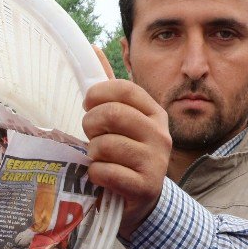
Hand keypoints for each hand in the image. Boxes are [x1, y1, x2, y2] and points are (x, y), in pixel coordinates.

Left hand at [82, 78, 171, 238]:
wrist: (142, 200)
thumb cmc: (127, 155)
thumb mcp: (123, 121)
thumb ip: (109, 89)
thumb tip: (93, 48)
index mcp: (153, 113)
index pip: (124, 88)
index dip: (98, 94)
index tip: (88, 105)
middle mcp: (159, 134)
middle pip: (112, 114)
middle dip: (90, 124)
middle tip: (90, 135)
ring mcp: (155, 161)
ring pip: (105, 145)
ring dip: (92, 153)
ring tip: (99, 159)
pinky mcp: (144, 186)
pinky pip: (105, 172)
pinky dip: (95, 175)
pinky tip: (103, 177)